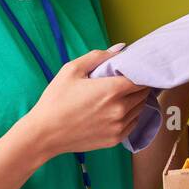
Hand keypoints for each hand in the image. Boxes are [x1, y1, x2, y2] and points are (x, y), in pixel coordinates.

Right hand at [26, 46, 151, 157]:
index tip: (135, 70)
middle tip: (129, 81)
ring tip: (123, 95)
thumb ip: (98, 56)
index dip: (141, 73)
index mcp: (112, 90)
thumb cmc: (56, 99)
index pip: (141, 78)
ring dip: (136, 100)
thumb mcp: (72, 70)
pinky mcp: (115, 139)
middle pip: (143, 93)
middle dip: (139, 85)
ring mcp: (119, 126)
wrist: (44, 134)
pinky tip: (118, 110)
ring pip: (141, 109)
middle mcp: (120, 109)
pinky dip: (131, 116)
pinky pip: (133, 124)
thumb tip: (120, 48)